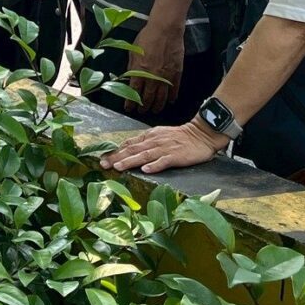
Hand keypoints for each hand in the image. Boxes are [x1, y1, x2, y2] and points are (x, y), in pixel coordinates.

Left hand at [102, 119, 228, 174]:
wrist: (201, 134)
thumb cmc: (180, 137)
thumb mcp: (159, 135)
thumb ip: (145, 142)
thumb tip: (128, 149)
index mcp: (150, 136)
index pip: (129, 143)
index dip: (115, 151)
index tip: (102, 158)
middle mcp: (154, 141)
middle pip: (133, 149)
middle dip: (116, 157)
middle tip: (103, 164)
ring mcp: (165, 148)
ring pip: (144, 155)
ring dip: (130, 161)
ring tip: (118, 167)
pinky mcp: (176, 156)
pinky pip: (164, 161)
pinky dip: (154, 165)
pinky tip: (146, 170)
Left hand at [126, 15, 185, 116]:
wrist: (166, 30)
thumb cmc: (147, 37)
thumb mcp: (133, 51)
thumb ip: (132, 66)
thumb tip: (129, 78)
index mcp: (139, 71)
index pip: (133, 92)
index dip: (131, 102)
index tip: (129, 109)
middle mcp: (152, 77)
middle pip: (148, 97)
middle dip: (144, 107)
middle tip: (142, 112)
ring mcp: (165, 76)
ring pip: (161, 97)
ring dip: (157, 106)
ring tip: (155, 111)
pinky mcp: (176, 73)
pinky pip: (174, 89)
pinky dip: (172, 96)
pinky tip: (170, 101)